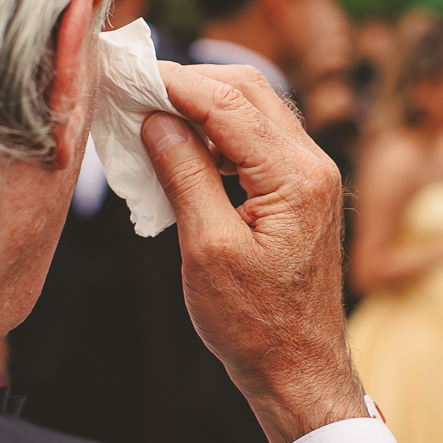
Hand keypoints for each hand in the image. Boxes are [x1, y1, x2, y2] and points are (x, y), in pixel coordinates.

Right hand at [141, 62, 367, 442]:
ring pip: (255, 110)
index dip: (173, 82)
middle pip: (248, 91)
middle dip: (189, 83)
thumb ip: (185, 176)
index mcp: (296, 177)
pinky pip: (259, 141)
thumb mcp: (208, 250)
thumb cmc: (254, 325)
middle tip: (134, 89)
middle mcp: (314, 166)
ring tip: (150, 117)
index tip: (128, 74)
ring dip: (203, 106)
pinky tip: (183, 151)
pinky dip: (219, 135)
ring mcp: (313, 177)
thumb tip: (156, 120)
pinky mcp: (303, 192)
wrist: (298, 369)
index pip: (228, 102)